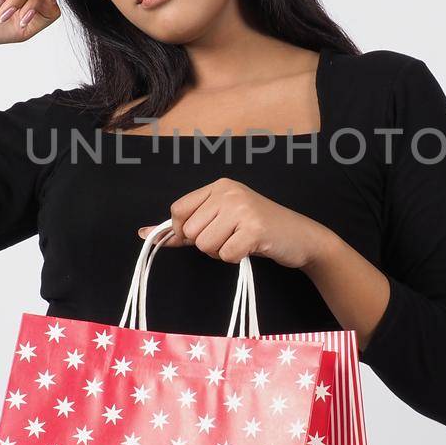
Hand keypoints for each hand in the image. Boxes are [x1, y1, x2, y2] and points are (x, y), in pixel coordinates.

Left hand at [137, 178, 334, 269]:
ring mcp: (242, 208)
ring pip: (205, 245)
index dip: (184, 230)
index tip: (206, 232)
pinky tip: (251, 248)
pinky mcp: (254, 228)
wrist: (300, 237)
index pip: (178, 211)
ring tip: (242, 242)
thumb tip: (144, 234)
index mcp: (218, 186)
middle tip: (232, 237)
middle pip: (190, 231)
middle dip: (207, 244)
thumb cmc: (257, 231)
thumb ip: (182, 229)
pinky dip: (236, 258)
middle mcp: (228, 192)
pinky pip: (226, 255)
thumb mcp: (220, 222)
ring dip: (222, 252)